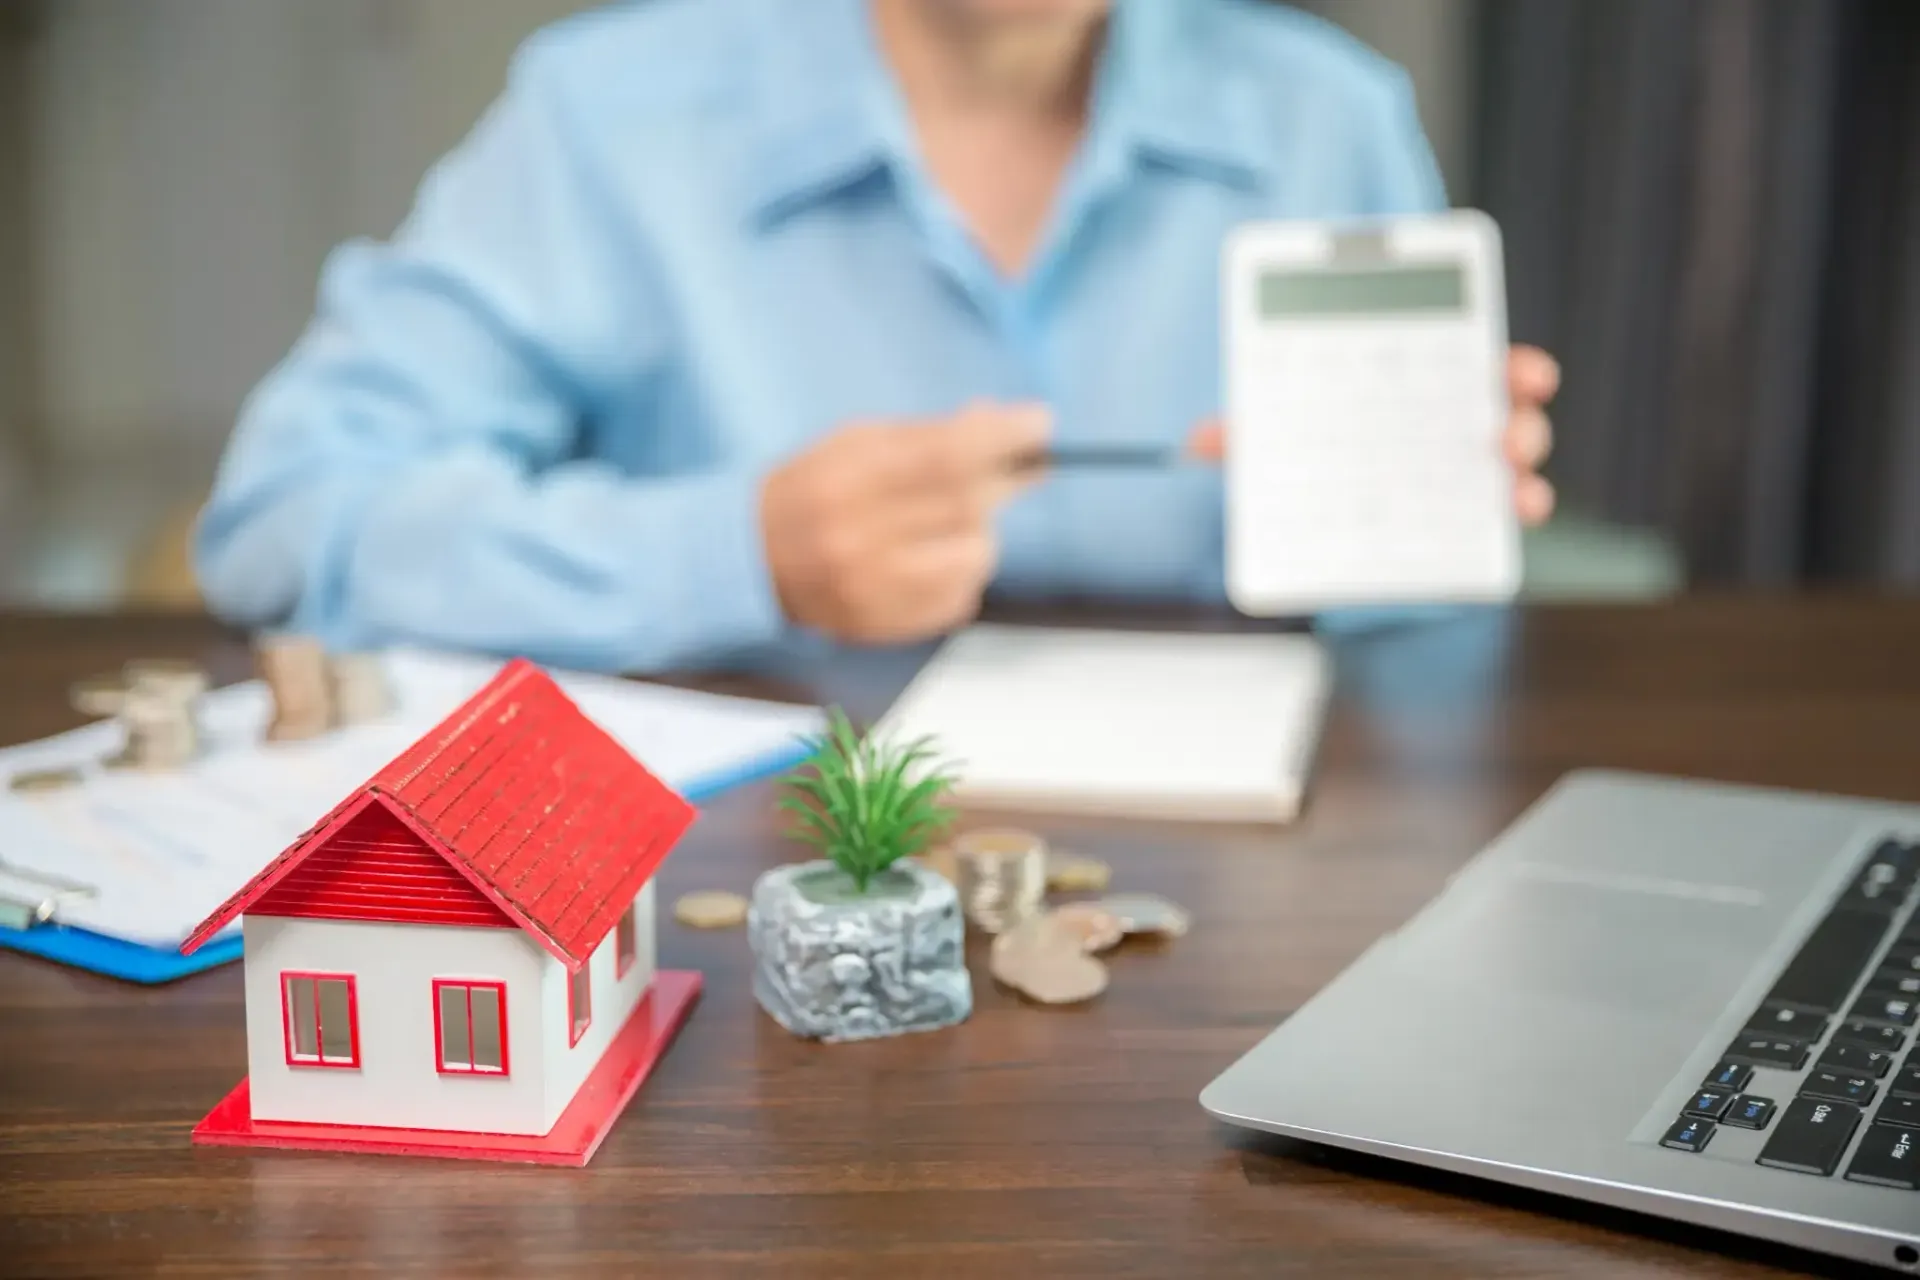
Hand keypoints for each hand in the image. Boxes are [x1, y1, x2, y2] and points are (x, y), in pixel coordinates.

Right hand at [760, 401, 1049, 644]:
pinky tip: (933, 555)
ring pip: (976, 555)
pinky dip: (965, 569)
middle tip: (1022, 462)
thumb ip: (929, 433)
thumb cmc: (812, 489)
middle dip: (1005, 478)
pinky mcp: (889, 625)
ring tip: (951, 518)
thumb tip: (1002, 419)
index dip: (1001, 438)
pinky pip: (963, 595)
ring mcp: (876, 590)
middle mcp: (860, 541)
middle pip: (966, 505)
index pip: (944, 458)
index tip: (1039, 422)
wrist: (754, 561)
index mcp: (847, 482)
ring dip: (982, 529)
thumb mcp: (857, 443)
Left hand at [1186, 344, 1559, 525]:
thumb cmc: (1309, 440)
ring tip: (1512, 485)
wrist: (1309, 501)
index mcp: (1423, 383)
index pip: (1480, 364)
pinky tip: (1513, 519)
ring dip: (1525, 473)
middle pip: (1510, 413)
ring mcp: (1464, 471)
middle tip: (1504, 435)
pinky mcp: (1464, 516)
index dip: (1514, 367)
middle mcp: (1456, 422)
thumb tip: (1196, 443)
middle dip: (1521, 421)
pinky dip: (1515, 513)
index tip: (1526, 373)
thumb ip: (1242, 435)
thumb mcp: (1275, 434)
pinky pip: (1499, 514)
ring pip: (1515, 465)